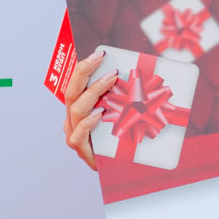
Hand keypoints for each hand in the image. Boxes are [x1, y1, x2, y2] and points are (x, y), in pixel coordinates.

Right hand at [62, 49, 118, 168]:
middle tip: (102, 60)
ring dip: (93, 91)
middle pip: (72, 91)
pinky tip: (98, 114)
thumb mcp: (122, 110)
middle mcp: (73, 117)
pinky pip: (78, 134)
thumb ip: (125, 94)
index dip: (85, 66)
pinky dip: (88, 123)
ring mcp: (74, 132)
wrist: (116, 165)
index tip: (100, 53)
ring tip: (110, 81)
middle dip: (84, 72)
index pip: (77, 82)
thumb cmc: (119, 135)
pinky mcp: (80, 148)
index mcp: (80, 105)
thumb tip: (146, 72)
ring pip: (76, 108)